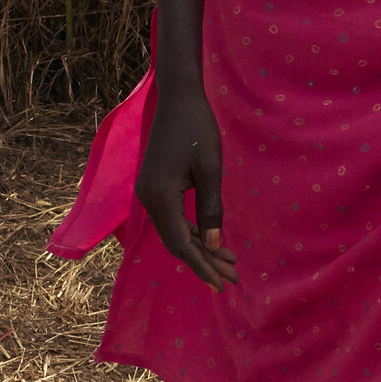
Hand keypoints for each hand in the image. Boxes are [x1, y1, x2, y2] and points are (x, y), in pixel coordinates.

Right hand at [133, 75, 236, 290]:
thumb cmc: (197, 129)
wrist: (177, 98)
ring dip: (200, 248)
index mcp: (160, 196)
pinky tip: (210, 239)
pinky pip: (172, 218)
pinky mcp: (154, 186)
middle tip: (232, 277)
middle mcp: (148, 198)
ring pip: (173, 231)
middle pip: (175, 241)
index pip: (180, 243)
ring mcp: (148, 192)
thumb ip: (211, 209)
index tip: (221, 283)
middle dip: (204, 261)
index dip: (201, 265)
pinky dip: (191, 231)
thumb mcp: (211, 170)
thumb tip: (214, 245)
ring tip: (228, 262)